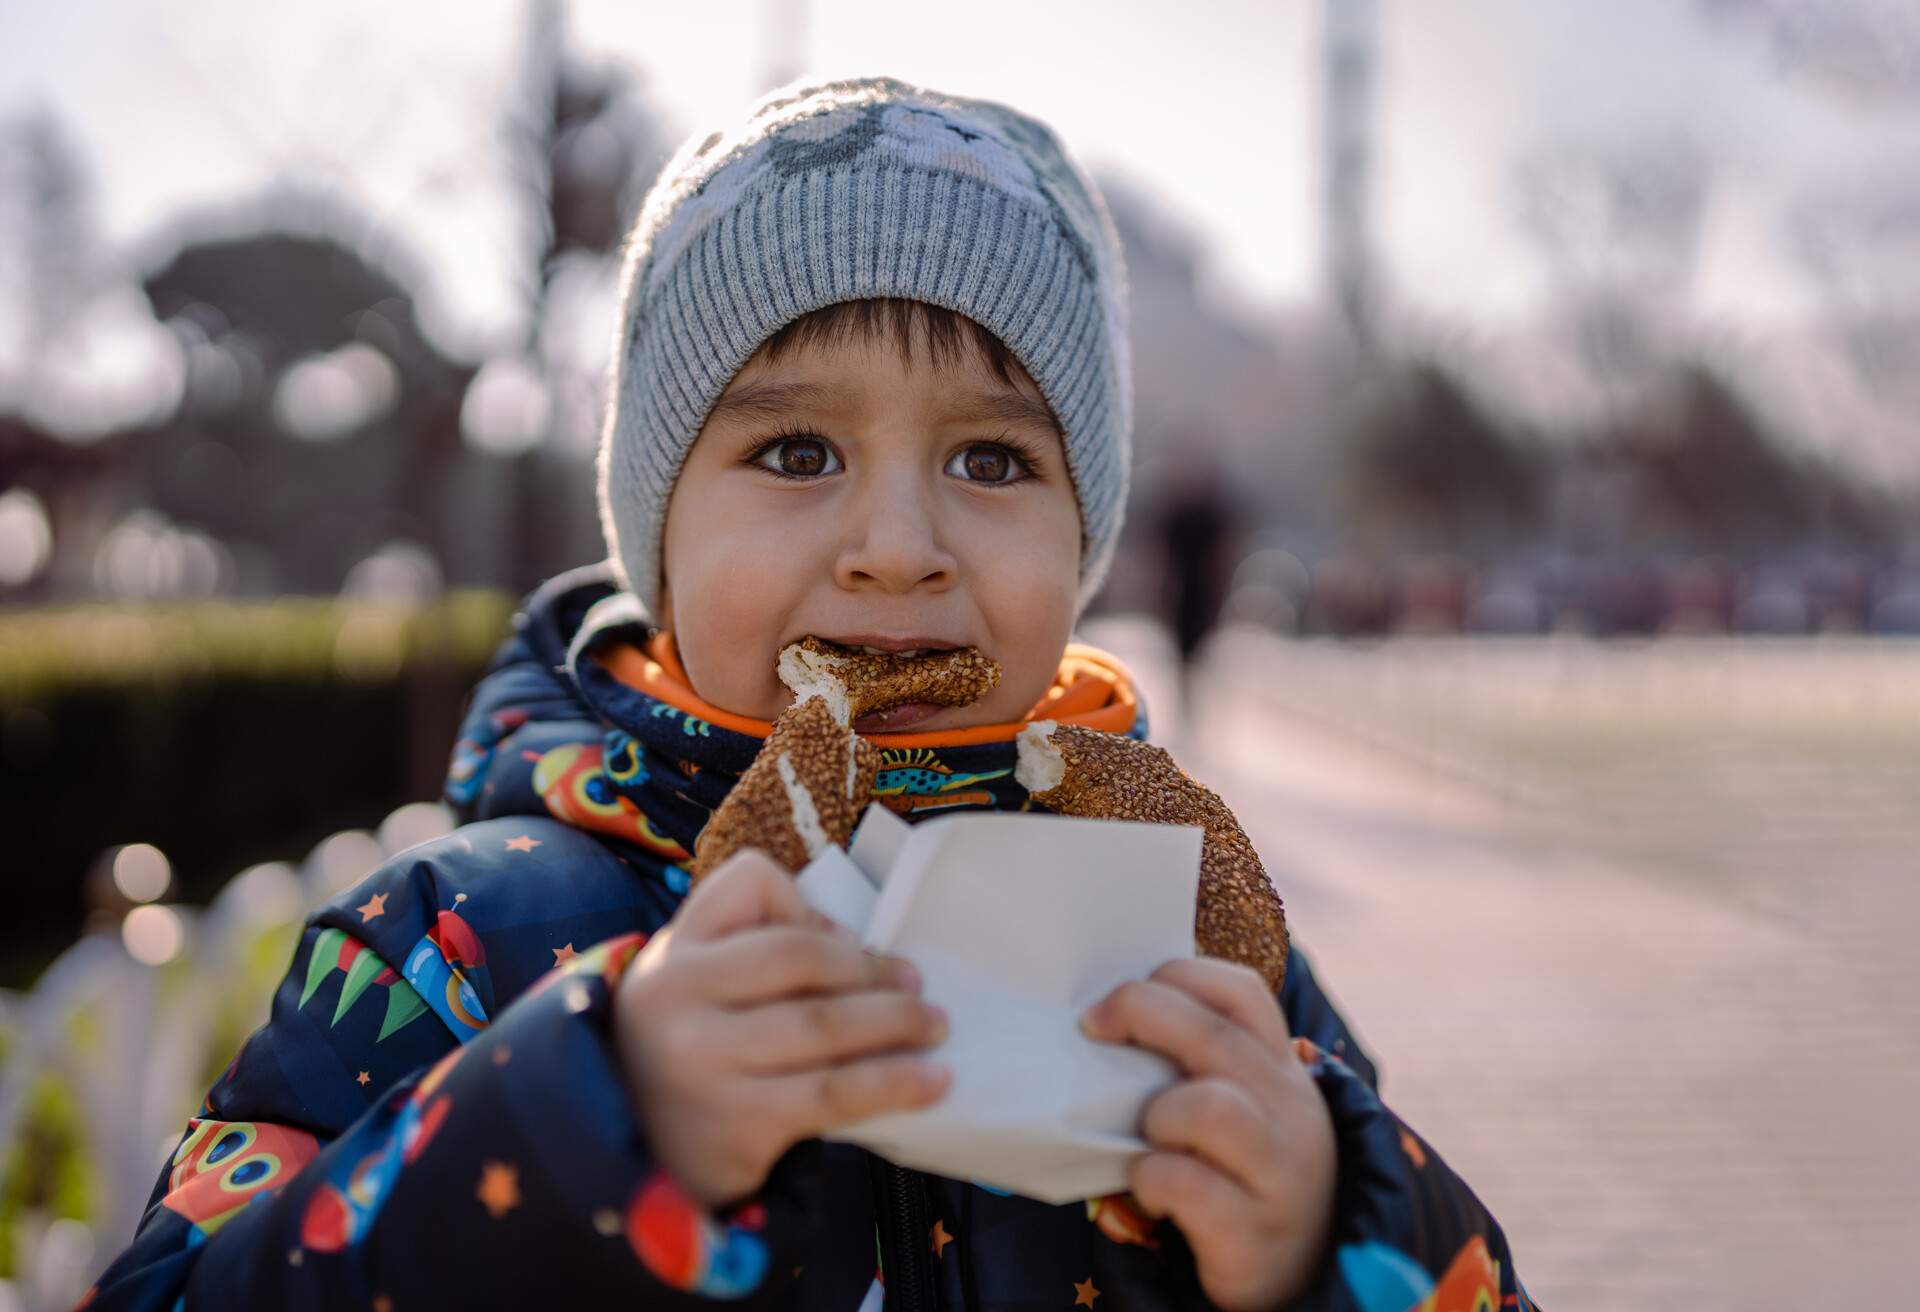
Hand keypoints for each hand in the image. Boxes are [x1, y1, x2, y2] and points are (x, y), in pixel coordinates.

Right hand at [612, 848, 950, 1210]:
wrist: (640, 1160)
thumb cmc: (692, 1056)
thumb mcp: (697, 987)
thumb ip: (756, 948)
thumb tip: (852, 945)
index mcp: (673, 952)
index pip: (750, 884)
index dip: (805, 905)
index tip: (847, 942)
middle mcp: (676, 998)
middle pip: (800, 957)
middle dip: (873, 971)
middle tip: (920, 986)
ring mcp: (703, 1062)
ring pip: (824, 1026)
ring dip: (897, 1024)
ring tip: (936, 1027)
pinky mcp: (736, 1122)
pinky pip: (833, 1093)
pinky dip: (893, 1083)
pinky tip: (932, 1082)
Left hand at [1080, 959, 1336, 1311]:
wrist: (1296, 1275)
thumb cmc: (1239, 1172)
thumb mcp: (1238, 1106)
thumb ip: (1192, 1062)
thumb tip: (1103, 1013)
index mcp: (1280, 1068)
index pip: (1243, 993)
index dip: (1179, 976)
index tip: (1118, 993)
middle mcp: (1290, 1110)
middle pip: (1215, 1036)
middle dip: (1140, 1014)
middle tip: (1091, 1028)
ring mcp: (1279, 1173)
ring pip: (1210, 1108)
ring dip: (1158, 1112)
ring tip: (1147, 1136)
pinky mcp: (1253, 1232)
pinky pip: (1186, 1183)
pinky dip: (1150, 1178)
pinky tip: (1151, 1190)